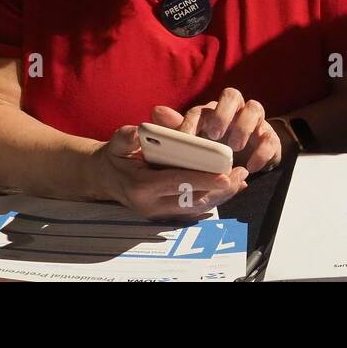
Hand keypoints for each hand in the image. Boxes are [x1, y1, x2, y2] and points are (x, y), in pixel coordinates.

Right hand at [94, 125, 248, 220]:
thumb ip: (126, 138)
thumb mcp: (116, 144)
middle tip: (241, 174)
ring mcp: (160, 214)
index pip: (176, 183)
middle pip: (192, 201)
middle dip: (219, 189)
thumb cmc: (115, 158)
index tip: (224, 175)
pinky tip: (231, 188)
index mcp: (141, 186)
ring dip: (221, 196)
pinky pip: (195, 210)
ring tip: (241, 179)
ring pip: (197, 208)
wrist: (105, 179)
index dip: (202, 179)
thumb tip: (137, 132)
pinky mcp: (167, 215)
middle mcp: (152, 205)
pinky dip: (214, 199)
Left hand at [153, 86, 282, 172]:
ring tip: (235, 148)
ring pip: (255, 108)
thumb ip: (177, 129)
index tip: (185, 138)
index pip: (205, 107)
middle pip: (232, 95)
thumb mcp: (194, 145)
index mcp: (215, 112)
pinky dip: (262, 152)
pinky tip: (251, 167)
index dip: (194, 121)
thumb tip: (156, 111)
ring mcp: (256, 123)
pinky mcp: (270, 138)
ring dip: (243, 127)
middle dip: (223, 112)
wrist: (247, 164)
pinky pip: (270, 138)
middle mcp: (236, 111)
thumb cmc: (215, 153)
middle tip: (214, 134)